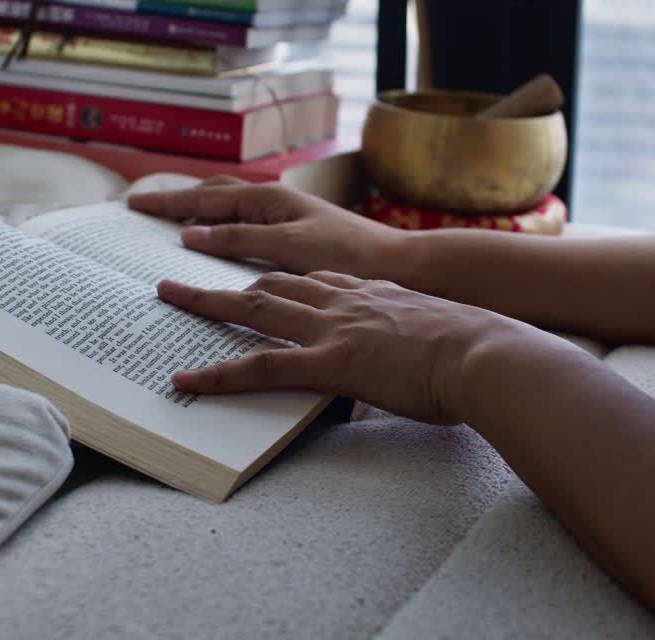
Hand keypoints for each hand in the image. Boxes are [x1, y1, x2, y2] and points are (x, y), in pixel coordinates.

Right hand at [127, 176, 405, 277]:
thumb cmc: (350, 253)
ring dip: (200, 210)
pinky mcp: (297, 235)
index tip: (133, 205)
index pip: (205, 196)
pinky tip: (219, 243)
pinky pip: (247, 225)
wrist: (399, 264)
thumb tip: (190, 234)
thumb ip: (240, 239)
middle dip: (179, 200)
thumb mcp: (289, 246)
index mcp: (269, 199)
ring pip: (231, 207)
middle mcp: (275, 202)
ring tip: (171, 219)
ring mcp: (286, 217)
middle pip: (215, 194)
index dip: (168, 202)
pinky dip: (223, 227)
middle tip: (143, 208)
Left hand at [156, 270, 562, 425]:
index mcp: (370, 293)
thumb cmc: (477, 352)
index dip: (280, 279)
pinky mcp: (328, 363)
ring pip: (254, 307)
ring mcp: (332, 329)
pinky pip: (260, 367)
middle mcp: (344, 302)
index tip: (258, 278)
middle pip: (273, 281)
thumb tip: (417, 359)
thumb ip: (413, 338)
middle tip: (190, 275)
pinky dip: (218, 373)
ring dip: (205, 302)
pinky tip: (187, 379)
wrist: (486, 354)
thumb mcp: (437, 335)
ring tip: (168, 297)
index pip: (313, 279)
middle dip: (227, 276)